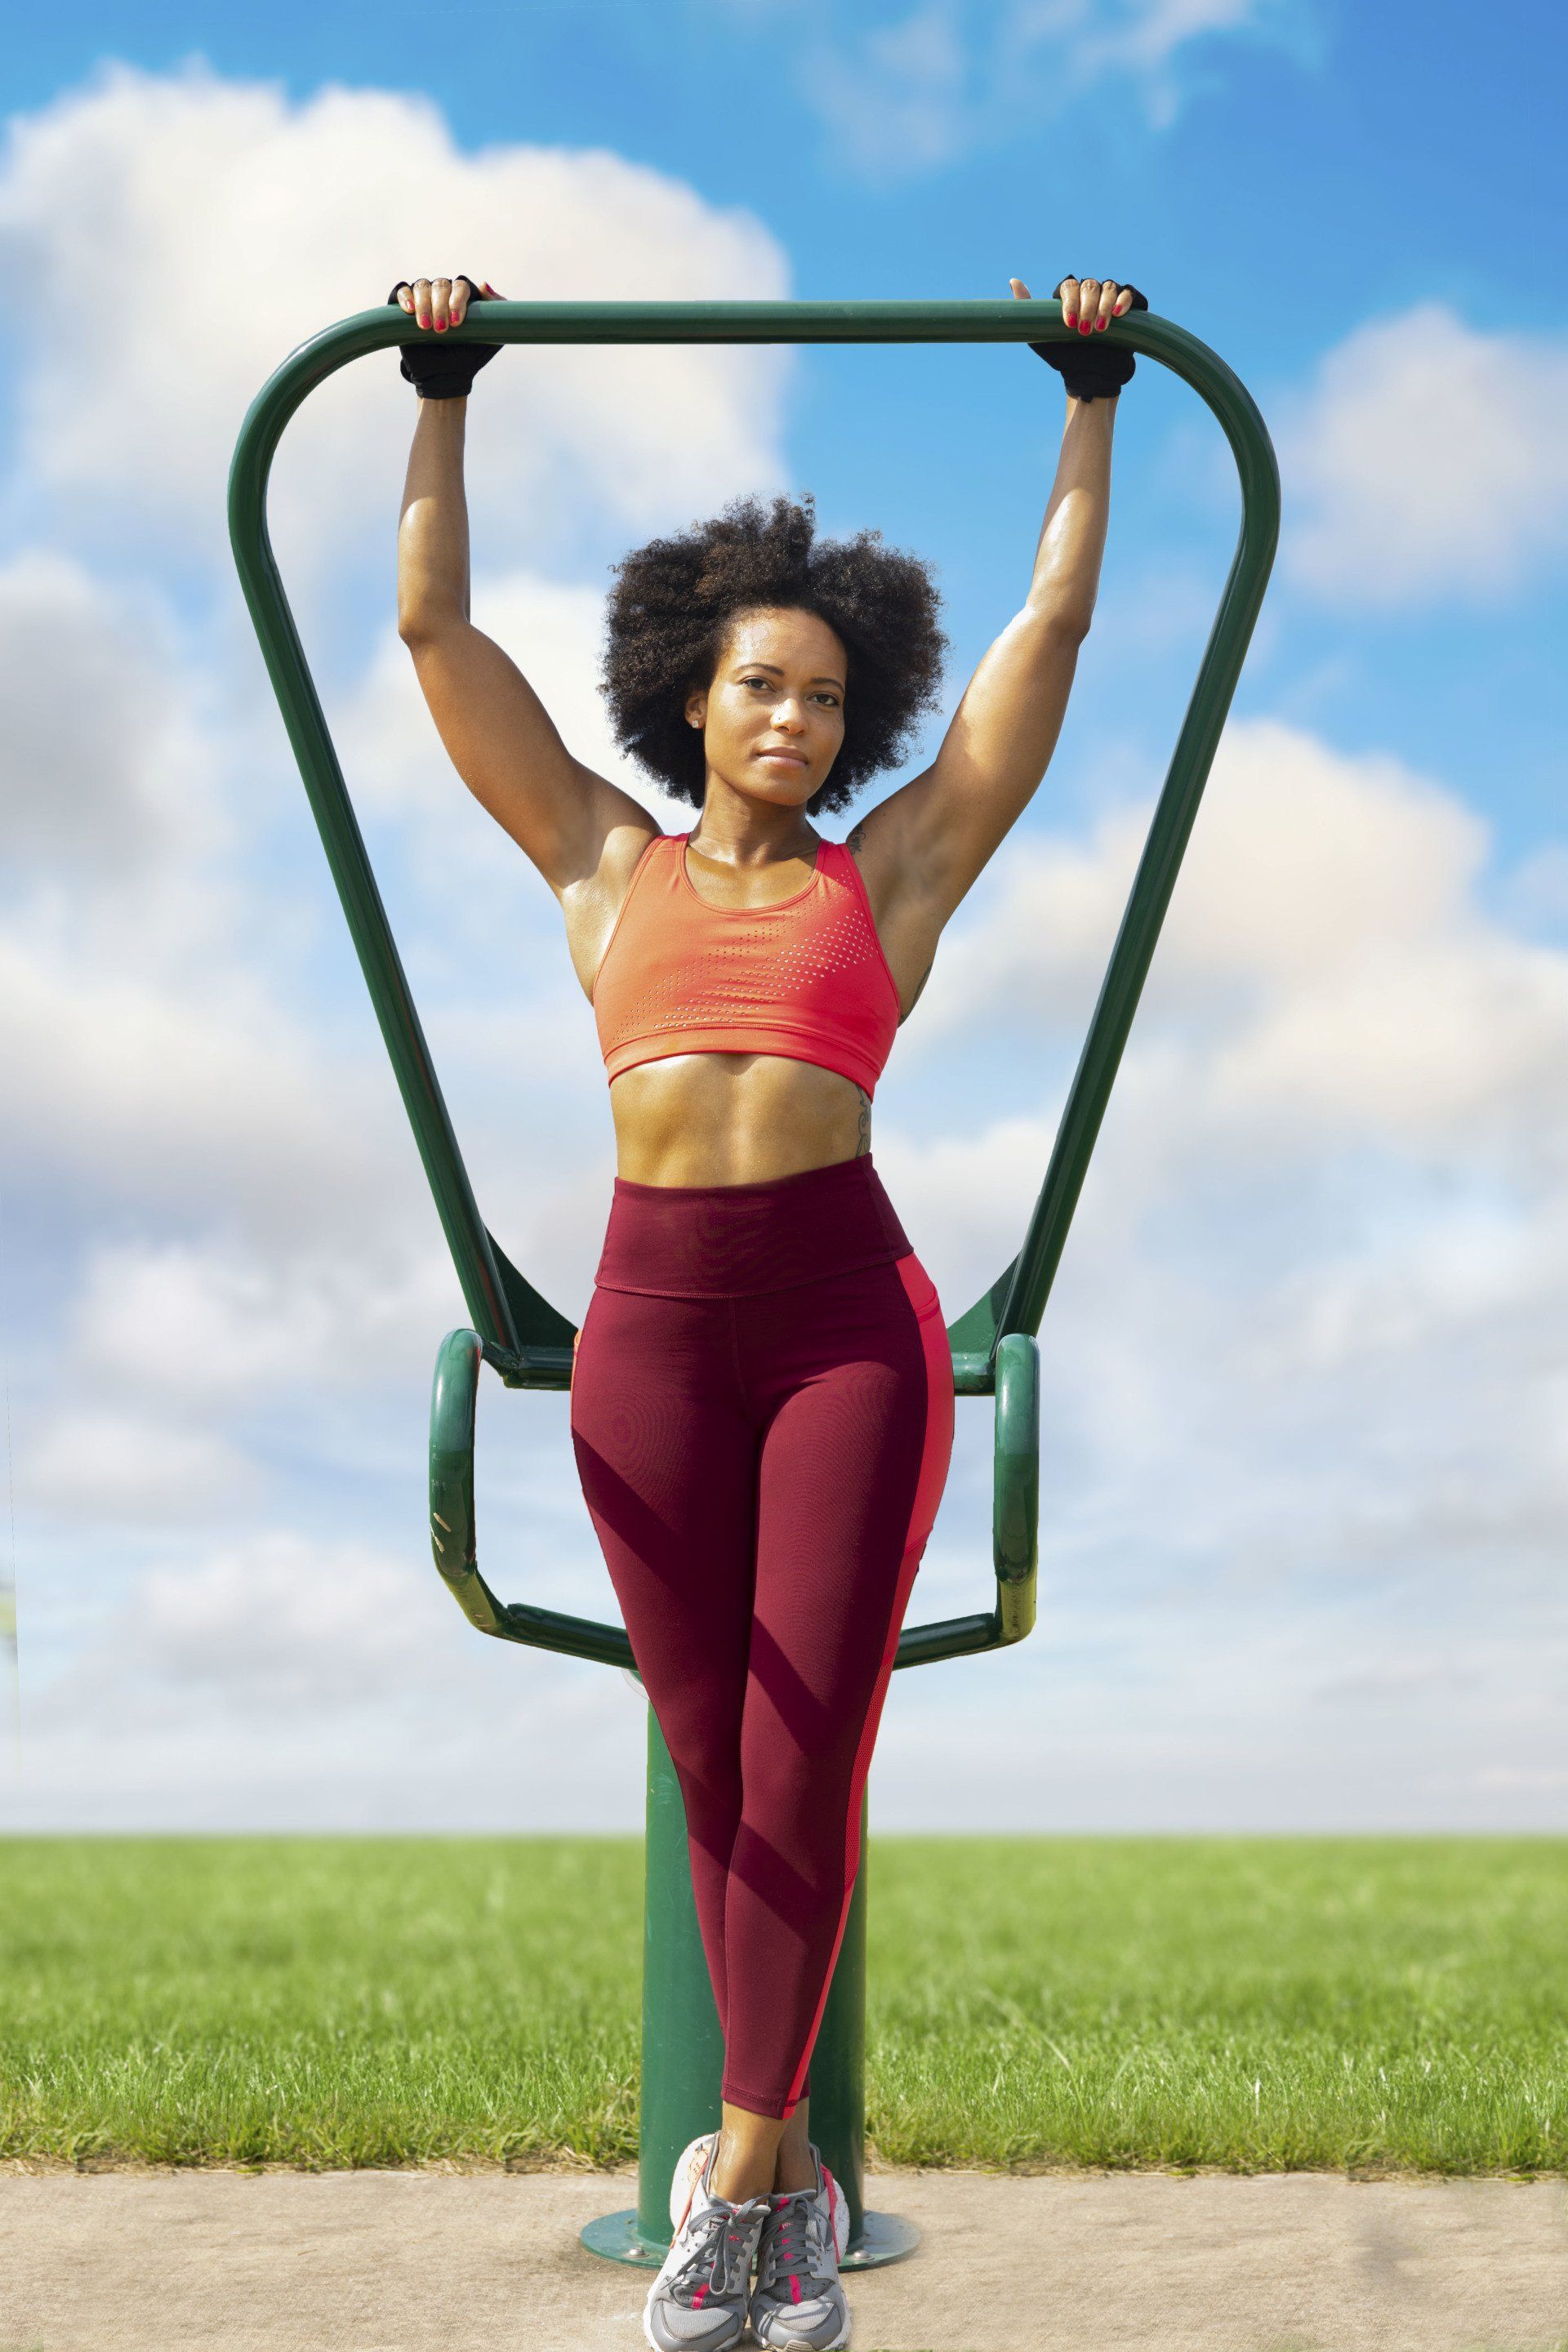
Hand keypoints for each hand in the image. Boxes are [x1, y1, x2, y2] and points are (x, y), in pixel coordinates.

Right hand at [387, 274, 504, 398]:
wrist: (444, 376)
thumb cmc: (468, 357)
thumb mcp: (492, 337)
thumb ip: (498, 311)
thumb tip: (484, 284)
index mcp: (462, 297)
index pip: (461, 286)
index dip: (458, 300)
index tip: (457, 323)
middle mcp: (443, 294)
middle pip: (441, 285)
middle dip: (440, 306)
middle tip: (442, 330)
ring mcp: (424, 298)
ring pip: (422, 286)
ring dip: (424, 305)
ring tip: (426, 327)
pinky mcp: (405, 306)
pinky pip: (403, 290)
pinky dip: (405, 297)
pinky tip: (409, 310)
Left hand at [1009, 274, 1147, 402]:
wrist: (1091, 377)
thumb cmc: (1065, 357)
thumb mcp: (1041, 337)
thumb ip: (1027, 310)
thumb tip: (1013, 281)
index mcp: (1070, 298)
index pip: (1069, 287)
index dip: (1070, 302)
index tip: (1069, 324)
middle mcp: (1090, 294)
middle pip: (1089, 286)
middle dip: (1087, 307)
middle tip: (1085, 331)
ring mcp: (1109, 298)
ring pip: (1108, 287)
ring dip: (1104, 305)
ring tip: (1101, 328)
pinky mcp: (1128, 307)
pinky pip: (1129, 292)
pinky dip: (1124, 299)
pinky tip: (1119, 313)